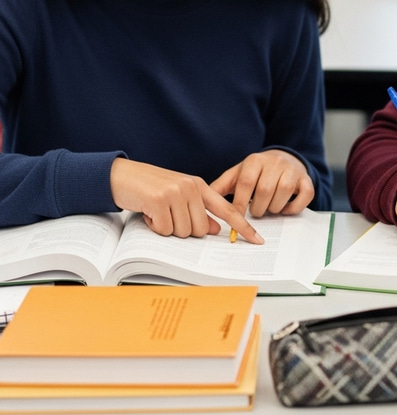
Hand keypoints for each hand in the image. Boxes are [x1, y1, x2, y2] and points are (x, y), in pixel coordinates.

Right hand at [109, 158, 262, 243]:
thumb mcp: (180, 196)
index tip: (257, 240)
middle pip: (200, 230)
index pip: (227, 210)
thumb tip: (215, 229)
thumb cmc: (151, 187)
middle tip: (169, 216)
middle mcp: (191, 187)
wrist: (121, 175)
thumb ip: (199, 210)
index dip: (243, 226)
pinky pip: (164, 229)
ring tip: (158, 212)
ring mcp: (176, 193)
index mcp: (200, 186)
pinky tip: (148, 212)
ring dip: (168, 228)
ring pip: (183, 231)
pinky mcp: (158, 200)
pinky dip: (154, 226)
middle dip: (184, 229)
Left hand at [210, 149, 314, 216]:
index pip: (246, 183)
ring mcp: (292, 170)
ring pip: (285, 191)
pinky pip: (305, 195)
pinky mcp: (306, 179)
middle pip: (265, 190)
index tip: (236, 220)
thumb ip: (220, 187)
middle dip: (258, 208)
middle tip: (256, 213)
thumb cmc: (256, 172)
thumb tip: (201, 202)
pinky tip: (285, 209)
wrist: (282, 159)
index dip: (240, 204)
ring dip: (275, 208)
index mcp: (254, 161)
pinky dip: (294, 207)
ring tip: (268, 209)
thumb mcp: (237, 175)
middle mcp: (274, 162)